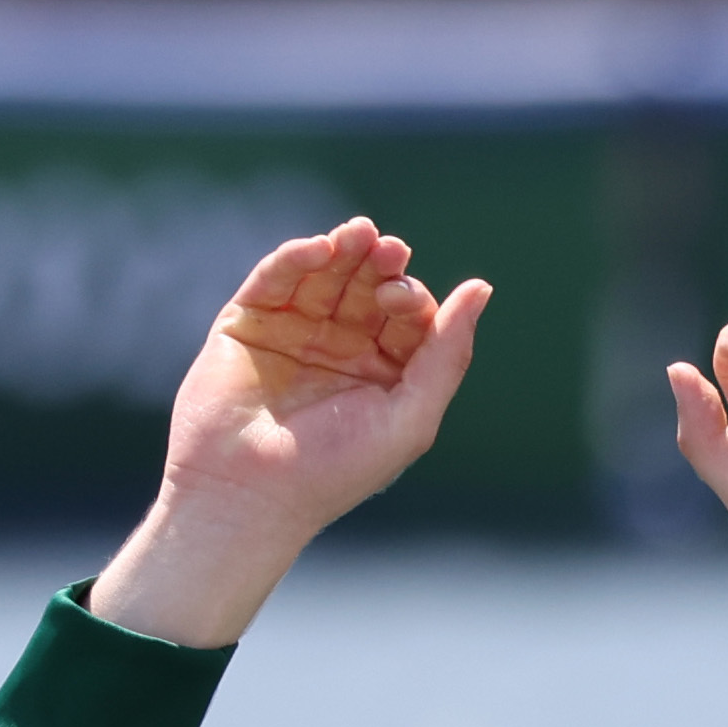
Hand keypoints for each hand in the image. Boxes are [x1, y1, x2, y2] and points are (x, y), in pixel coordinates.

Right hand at [86, 218, 488, 646]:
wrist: (248, 493)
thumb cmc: (336, 469)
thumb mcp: (411, 416)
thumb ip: (448, 353)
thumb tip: (481, 287)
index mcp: (383, 376)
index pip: (408, 317)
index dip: (410, 298)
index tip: (402, 301)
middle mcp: (340, 351)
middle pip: (367, 288)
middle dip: (381, 265)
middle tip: (388, 251)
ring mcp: (292, 334)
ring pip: (324, 275)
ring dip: (344, 249)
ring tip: (360, 233)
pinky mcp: (246, 323)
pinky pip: (274, 279)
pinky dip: (296, 258)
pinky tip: (318, 249)